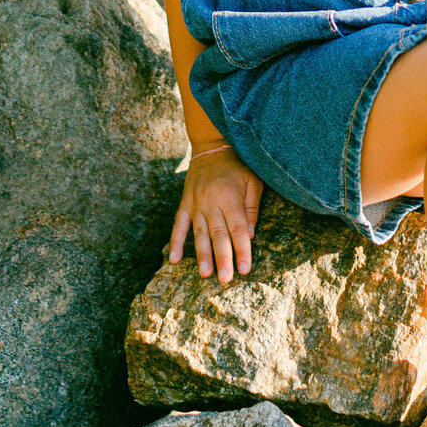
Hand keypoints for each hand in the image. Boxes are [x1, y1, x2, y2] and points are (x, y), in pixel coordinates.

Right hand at [169, 144, 262, 284]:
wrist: (212, 146)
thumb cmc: (238, 165)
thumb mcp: (253, 181)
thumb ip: (252, 207)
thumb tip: (249, 236)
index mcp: (230, 196)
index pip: (238, 229)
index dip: (242, 250)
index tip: (245, 269)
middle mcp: (211, 201)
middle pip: (218, 235)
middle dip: (223, 258)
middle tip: (225, 279)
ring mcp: (195, 203)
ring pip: (199, 233)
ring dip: (201, 255)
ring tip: (204, 274)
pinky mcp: (184, 203)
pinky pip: (178, 225)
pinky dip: (175, 242)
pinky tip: (174, 260)